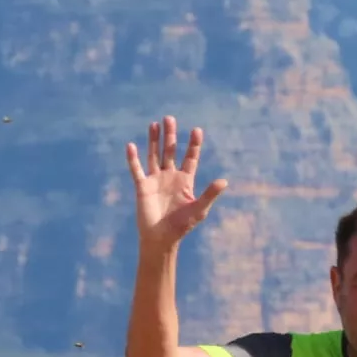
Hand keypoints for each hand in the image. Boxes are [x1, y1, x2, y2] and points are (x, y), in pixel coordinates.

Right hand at [125, 115, 227, 251]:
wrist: (161, 239)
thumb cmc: (181, 227)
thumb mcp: (199, 209)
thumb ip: (210, 194)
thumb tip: (224, 181)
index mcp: (185, 180)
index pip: (190, 158)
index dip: (193, 144)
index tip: (197, 130)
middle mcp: (170, 177)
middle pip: (170, 151)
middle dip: (171, 135)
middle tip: (170, 118)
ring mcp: (155, 180)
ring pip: (154, 155)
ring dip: (154, 140)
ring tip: (154, 124)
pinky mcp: (142, 187)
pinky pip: (136, 170)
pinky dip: (133, 158)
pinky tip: (131, 145)